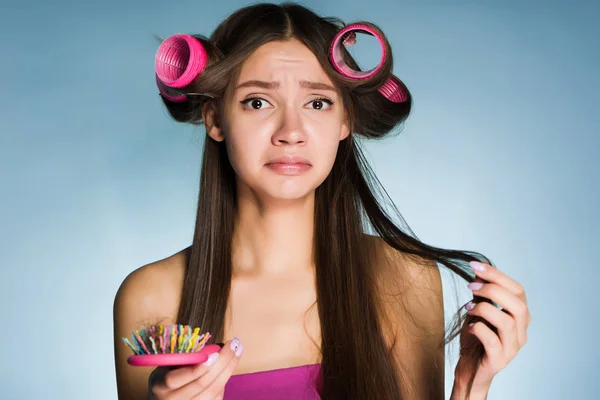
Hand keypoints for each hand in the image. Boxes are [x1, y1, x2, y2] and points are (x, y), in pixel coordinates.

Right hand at [148, 338, 242, 399]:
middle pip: (202, 384)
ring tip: (237, 352)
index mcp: (160, 386)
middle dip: (222, 363)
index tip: (215, 353)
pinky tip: (228, 367)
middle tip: (234, 345)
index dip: (198, 367)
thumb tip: (211, 346)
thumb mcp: (166, 366)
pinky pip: (217, 397)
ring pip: (213, 392)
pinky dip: (224, 380)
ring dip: (228, 370)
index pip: (178, 379)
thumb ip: (183, 357)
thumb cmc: (166, 378)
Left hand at [454, 261, 530, 391]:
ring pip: (508, 322)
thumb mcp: (477, 311)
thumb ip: (481, 293)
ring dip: (484, 309)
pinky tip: (469, 326)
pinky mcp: (499, 360)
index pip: (518, 290)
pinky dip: (478, 328)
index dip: (497, 275)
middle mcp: (521, 332)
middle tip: (471, 286)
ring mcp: (512, 348)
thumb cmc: (475, 339)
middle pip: (518, 304)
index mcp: (520, 317)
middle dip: (493, 290)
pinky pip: (492, 340)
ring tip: (468, 307)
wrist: (470, 369)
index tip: (475, 265)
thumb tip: (478, 268)